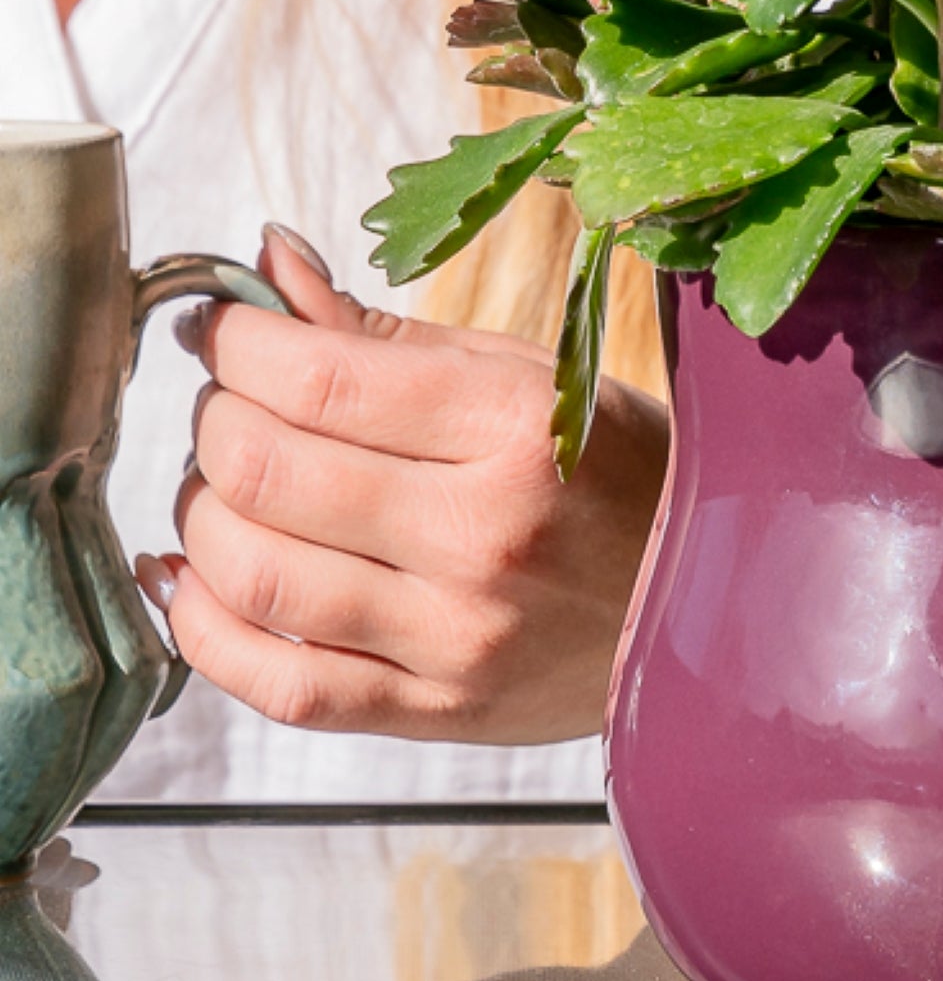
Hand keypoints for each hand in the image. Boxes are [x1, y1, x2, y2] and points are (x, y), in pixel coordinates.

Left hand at [137, 228, 668, 743]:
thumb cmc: (625, 471)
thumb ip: (385, 333)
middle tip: (229, 399)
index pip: (320, 376)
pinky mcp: (437, 710)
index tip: (221, 326)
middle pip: (267, 468)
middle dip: (214, 417)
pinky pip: (280, 683)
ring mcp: (457, 634)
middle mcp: (484, 533)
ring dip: (202, 513)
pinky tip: (192, 579)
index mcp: (520, 427)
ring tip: (223, 483)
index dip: (237, 342)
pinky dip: (204, 629)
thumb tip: (265, 270)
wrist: (712, 596)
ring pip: (254, 575)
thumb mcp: (529, 376)